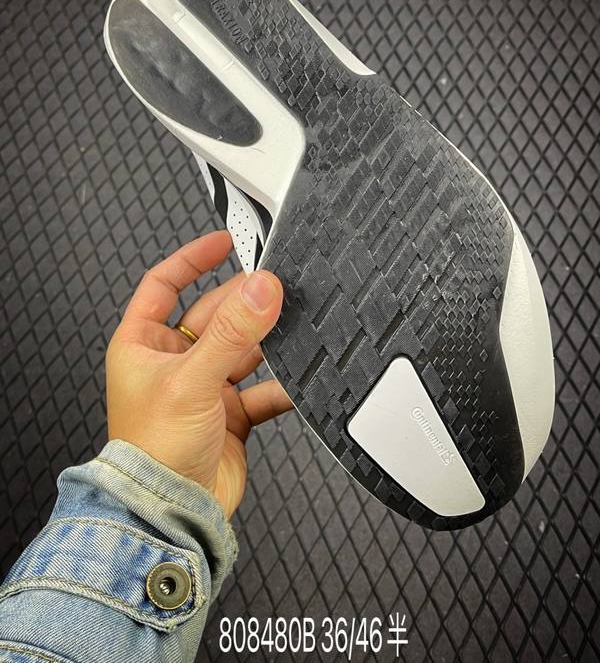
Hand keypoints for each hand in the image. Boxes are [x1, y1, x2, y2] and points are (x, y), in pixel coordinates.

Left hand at [106, 231, 290, 516]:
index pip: (164, 284)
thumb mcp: (191, 381)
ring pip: (242, 350)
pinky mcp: (230, 414)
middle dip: (245, 304)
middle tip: (276, 291)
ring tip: (292, 329)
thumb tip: (261, 290)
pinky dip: (281, 385)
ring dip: (267, 343)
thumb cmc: (152, 454)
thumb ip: (232, 333)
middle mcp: (172, 363)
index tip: (225, 243)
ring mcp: (203, 388)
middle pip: (214, 315)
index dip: (192, 259)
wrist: (170, 514)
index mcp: (143, 344)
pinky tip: (297, 380)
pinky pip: (262, 389)